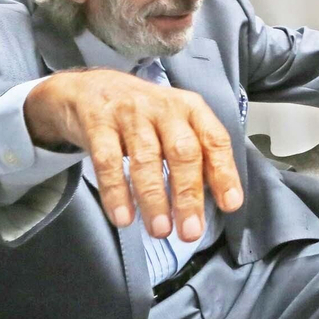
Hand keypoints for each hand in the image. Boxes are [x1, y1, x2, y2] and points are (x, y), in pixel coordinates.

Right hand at [23, 69, 241, 240]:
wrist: (88, 87)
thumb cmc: (142, 114)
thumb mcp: (174, 123)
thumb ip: (196, 153)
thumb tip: (218, 195)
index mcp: (190, 108)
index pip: (214, 139)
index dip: (224, 172)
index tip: (230, 204)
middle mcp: (164, 108)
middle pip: (182, 152)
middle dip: (188, 195)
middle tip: (191, 231)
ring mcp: (130, 114)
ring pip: (146, 159)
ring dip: (154, 199)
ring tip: (160, 230)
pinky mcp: (98, 123)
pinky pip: (108, 161)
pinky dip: (116, 192)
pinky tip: (123, 217)